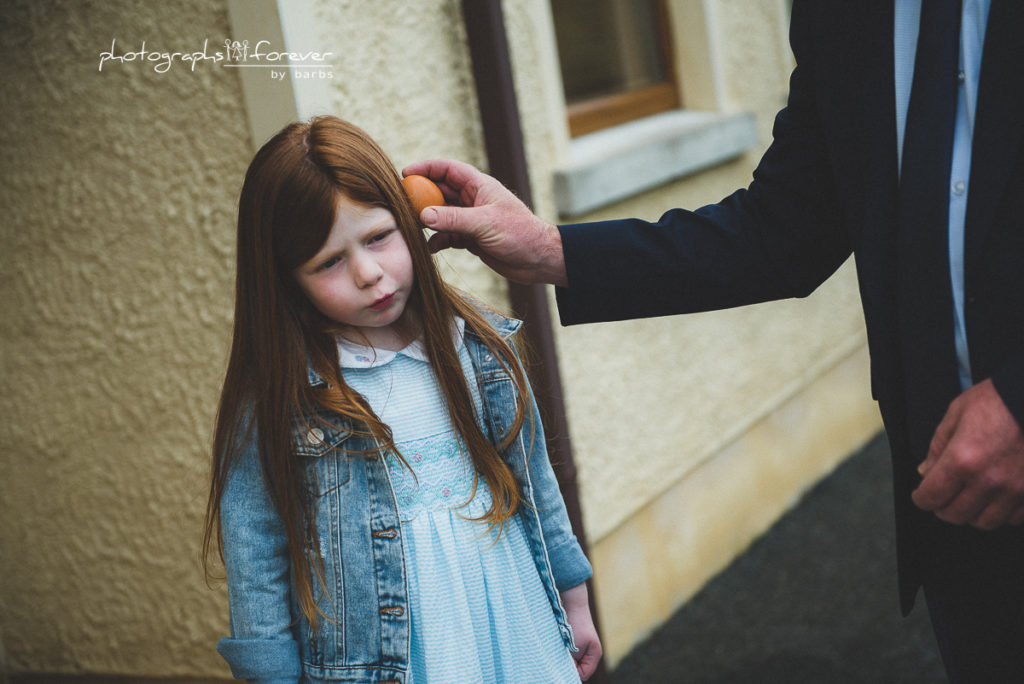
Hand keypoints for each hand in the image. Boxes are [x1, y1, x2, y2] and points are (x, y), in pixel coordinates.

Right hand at [401, 159, 567, 285]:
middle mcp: (473, 200)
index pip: (448, 169)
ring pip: (442, 215)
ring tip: (411, 227)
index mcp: (480, 187)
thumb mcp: (484, 224)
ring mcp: (471, 220)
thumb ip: (453, 219)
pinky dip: (437, 240)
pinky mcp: (471, 239)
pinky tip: (430, 248)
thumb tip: (422, 215)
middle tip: (401, 203)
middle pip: (440, 191)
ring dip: (427, 221)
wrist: (538, 260)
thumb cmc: (520, 234)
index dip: (426, 168)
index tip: (405, 173)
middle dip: (421, 196)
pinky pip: (448, 236)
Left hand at [559, 583, 602, 679]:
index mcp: (595, 655)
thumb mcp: (574, 648)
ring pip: (571, 660)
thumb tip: (564, 673)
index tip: (563, 663)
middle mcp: (590, 652)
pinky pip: (567, 652)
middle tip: (559, 655)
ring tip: (559, 647)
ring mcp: (582, 646)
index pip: (583, 674)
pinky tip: (558, 643)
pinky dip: (561, 650)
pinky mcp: (574, 640)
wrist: (573, 603)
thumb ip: (571, 663)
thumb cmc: (575, 625)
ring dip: (563, 656)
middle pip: (577, 669)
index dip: (572, 672)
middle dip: (567, 665)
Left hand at [912, 378, 1023, 529]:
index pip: (931, 497)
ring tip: (969, 497)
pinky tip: (996, 497)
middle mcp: (989, 480)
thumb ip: (937, 447)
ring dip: (972, 513)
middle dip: (942, 507)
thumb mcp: (956, 414)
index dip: (921, 499)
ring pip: (985, 522)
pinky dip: (1001, 512)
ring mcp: (1015, 489)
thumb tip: (925, 472)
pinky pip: (1013, 518)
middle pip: (955, 514)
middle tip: (943, 497)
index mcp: (963, 459)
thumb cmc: (998, 401)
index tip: (921, 496)